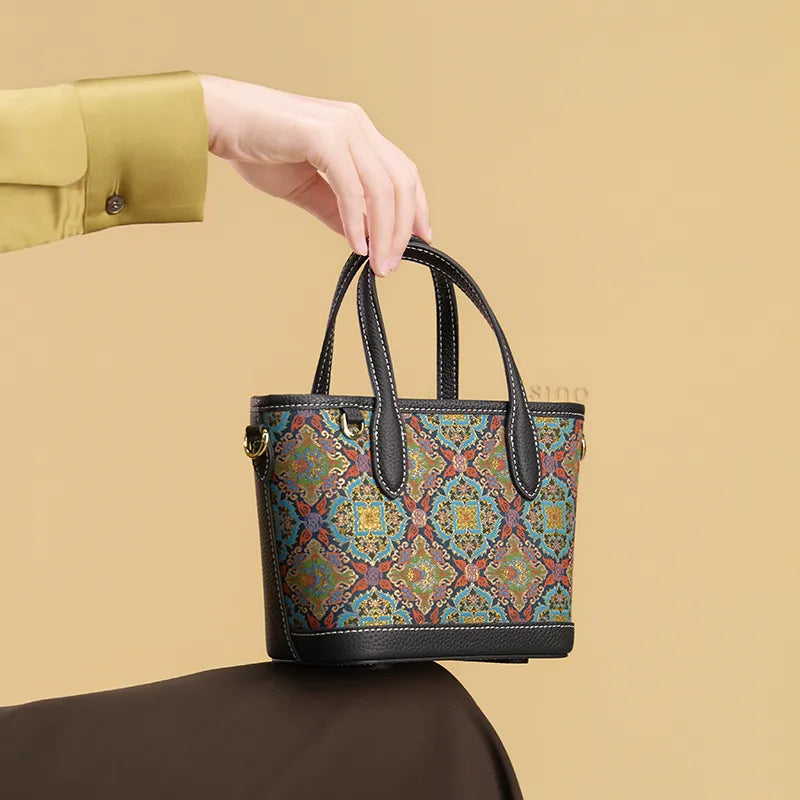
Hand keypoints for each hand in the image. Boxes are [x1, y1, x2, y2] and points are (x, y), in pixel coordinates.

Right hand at [198, 74, 431, 275]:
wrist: (219, 121)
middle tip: (392, 265)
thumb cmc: (258, 149)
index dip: (418, 207)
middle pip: (400, 182)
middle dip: (403, 229)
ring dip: (384, 232)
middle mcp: (357, 124)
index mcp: (358, 132)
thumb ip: (339, 210)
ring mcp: (343, 126)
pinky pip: (351, 188)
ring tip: (378, 264)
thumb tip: (364, 239)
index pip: (402, 172)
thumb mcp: (308, 189)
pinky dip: (357, 221)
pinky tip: (357, 246)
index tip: (424, 240)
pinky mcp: (324, 136)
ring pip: (381, 188)